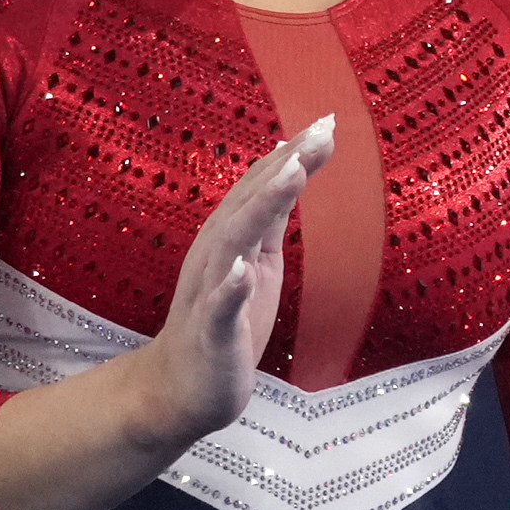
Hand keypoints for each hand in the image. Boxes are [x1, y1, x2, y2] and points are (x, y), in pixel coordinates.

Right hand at [134, 117, 329, 447]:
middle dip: (285, 165)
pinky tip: (244, 270)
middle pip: (250, 201)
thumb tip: (290, 170)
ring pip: (234, 242)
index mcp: (231, 239)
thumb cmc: (226, 324)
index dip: (293, 156)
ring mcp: (211, 291)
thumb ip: (270, 220)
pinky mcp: (211, 331)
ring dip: (261, 206)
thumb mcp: (258, 264)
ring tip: (293, 173)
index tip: (325, 122)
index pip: (262, 188)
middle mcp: (216, 255)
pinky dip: (230, 287)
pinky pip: (219, 307)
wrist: (184, 387)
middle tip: (320, 129)